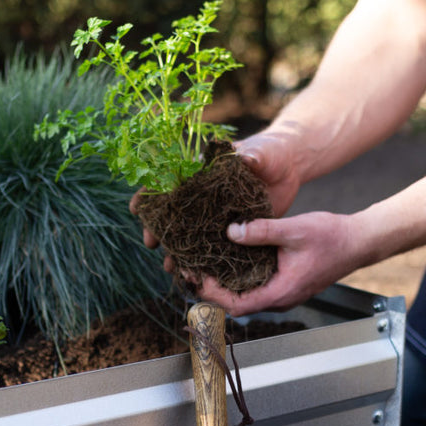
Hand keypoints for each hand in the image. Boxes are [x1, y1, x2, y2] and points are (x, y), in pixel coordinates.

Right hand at [128, 124, 304, 271]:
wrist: (289, 170)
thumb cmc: (270, 153)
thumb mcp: (261, 152)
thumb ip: (253, 156)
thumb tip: (246, 159)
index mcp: (201, 173)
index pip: (167, 181)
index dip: (149, 194)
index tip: (137, 207)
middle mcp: (202, 197)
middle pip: (172, 213)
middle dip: (157, 229)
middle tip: (150, 242)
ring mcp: (215, 216)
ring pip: (188, 235)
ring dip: (176, 250)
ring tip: (169, 266)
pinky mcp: (232, 231)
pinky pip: (212, 248)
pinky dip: (202, 261)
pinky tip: (194, 273)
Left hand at [196, 211, 363, 315]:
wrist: (358, 241)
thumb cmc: (332, 237)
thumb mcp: (294, 229)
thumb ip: (262, 231)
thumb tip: (231, 231)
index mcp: (281, 293)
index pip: (236, 305)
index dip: (212, 294)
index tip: (195, 276)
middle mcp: (279, 299)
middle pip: (235, 303)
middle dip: (211, 288)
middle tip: (190, 267)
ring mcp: (282, 293)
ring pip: (244, 295)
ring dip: (223, 282)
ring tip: (202, 262)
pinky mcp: (284, 283)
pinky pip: (255, 285)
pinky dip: (238, 275)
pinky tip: (226, 256)